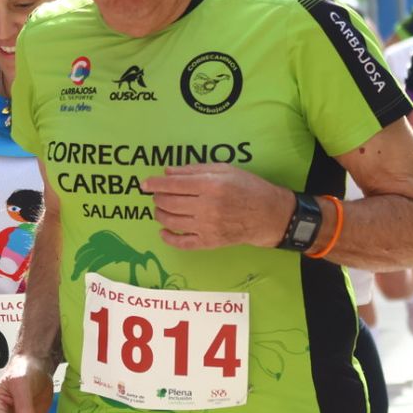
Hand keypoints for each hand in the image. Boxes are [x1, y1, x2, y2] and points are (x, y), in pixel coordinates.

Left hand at [143, 163, 294, 250]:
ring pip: (171, 221)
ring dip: (160, 214)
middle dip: (158, 197)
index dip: (155, 183)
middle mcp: (207, 206)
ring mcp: (207, 226)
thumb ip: (195, 169)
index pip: (173, 184)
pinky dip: (168, 238)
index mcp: (210, 185)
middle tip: (157, 195)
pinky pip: (182, 243)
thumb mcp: (224, 169)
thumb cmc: (248, 187)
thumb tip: (168, 172)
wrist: (268, 215)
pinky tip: (164, 231)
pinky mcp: (209, 242)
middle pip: (169, 202)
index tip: (144, 183)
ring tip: (161, 209)